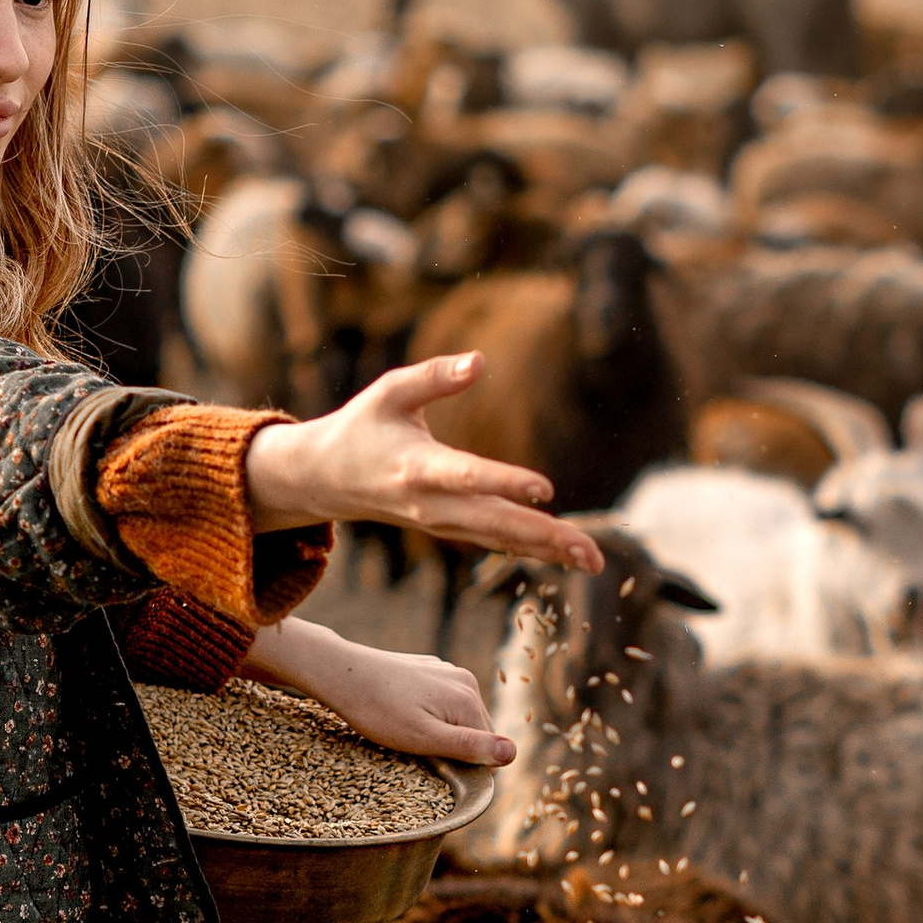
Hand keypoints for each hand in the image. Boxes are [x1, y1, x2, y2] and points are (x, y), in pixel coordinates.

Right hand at [243, 355, 605, 573]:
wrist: (329, 479)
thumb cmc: (364, 426)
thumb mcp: (389, 391)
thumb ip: (434, 376)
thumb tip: (480, 362)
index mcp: (417, 467)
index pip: (467, 476)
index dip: (505, 482)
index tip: (545, 489)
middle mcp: (432, 504)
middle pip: (494, 523)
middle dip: (543, 537)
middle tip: (589, 551)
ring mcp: (441, 523)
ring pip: (500, 539)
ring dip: (547, 549)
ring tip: (593, 561)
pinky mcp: (450, 527)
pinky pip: (495, 541)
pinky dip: (531, 549)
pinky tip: (568, 555)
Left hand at [245, 615, 513, 764]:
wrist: (340, 673)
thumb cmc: (378, 711)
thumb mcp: (424, 739)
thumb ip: (469, 747)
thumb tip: (513, 753)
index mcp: (468, 698)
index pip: (488, 748)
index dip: (465, 766)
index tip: (434, 766)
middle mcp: (465, 680)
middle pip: (475, 731)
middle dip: (453, 747)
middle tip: (416, 751)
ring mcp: (446, 671)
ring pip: (456, 717)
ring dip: (439, 732)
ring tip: (406, 731)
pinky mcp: (428, 669)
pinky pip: (440, 702)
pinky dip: (427, 715)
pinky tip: (401, 715)